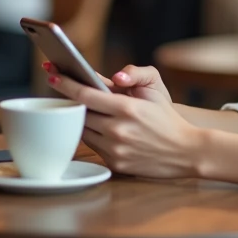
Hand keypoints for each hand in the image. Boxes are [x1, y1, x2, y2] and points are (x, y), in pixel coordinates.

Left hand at [44, 67, 203, 178]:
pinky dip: (93, 135)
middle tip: (60, 89)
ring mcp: (115, 149)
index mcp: (127, 108)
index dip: (65, 84)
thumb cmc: (167, 118)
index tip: (51, 74)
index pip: (85, 94)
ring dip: (79, 119)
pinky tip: (97, 127)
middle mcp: (118, 130)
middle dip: (69, 101)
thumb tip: (111, 76)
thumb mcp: (154, 90)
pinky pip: (93, 146)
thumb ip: (133, 75)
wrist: (186, 151)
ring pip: (83, 131)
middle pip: (80, 113)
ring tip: (78, 108)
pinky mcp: (115, 164)